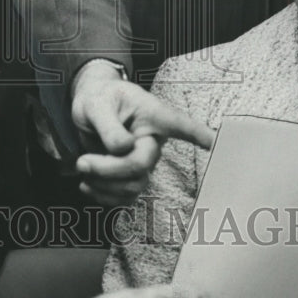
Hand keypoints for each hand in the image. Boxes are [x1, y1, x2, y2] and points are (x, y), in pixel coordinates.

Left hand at [71, 61, 214, 205]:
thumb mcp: (97, 104)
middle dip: (109, 169)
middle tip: (82, 162)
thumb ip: (109, 126)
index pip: (180, 125)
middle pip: (141, 165)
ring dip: (103, 184)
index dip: (199, 135)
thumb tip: (123, 149)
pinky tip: (87, 186)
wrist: (89, 110)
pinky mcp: (131, 177)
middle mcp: (154, 140)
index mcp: (153, 115)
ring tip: (82, 166)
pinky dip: (103, 196)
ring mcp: (144, 161)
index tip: (215, 142)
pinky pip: (124, 198)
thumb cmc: (99, 100)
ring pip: (134, 186)